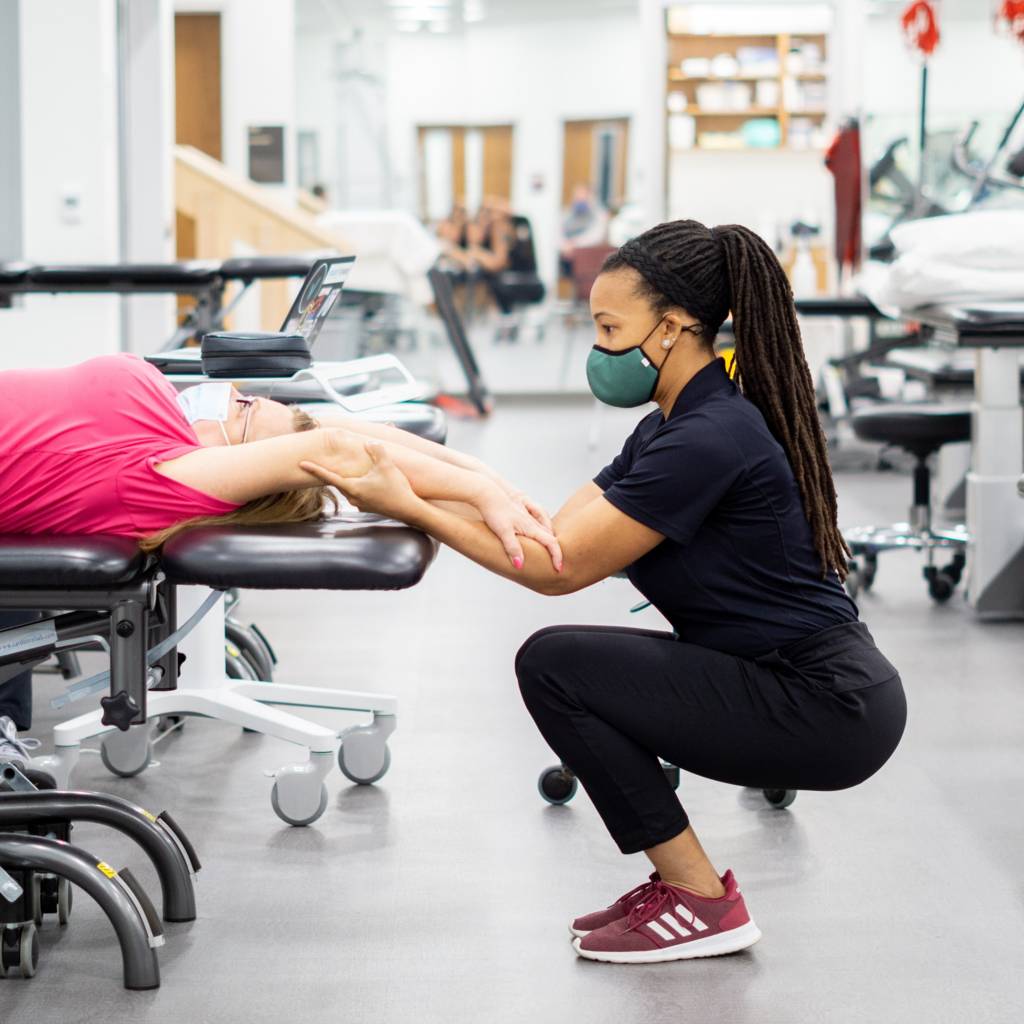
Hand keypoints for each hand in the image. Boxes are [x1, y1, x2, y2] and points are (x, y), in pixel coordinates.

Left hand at [299, 442, 420, 521]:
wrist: (409, 510)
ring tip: (363, 470)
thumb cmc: (396, 489)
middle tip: (327, 463)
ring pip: (352, 486)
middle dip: (337, 471)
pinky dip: (363, 484)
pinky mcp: (369, 507)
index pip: (328, 476)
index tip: (301, 464)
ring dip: (353, 478)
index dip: (314, 469)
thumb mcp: (386, 465)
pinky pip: (361, 492)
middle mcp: (353, 498)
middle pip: (340, 481)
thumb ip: (375, 450)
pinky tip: (374, 480)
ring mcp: (361, 504)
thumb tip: (368, 442)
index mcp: (352, 487)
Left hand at [476, 483, 562, 572]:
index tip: (559, 569)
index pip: (550, 542)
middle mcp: (532, 522)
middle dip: (556, 550)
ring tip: (549, 552)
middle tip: (557, 565)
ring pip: (544, 529)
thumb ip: (513, 548)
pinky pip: (536, 524)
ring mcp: (526, 517)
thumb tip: (520, 565)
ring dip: (550, 540)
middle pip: (550, 536)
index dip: (557, 556)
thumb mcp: (504, 532)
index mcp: (531, 527)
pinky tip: (534, 534)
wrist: (487, 494)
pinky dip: (541, 531)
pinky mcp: (520, 514)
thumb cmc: (495, 512)